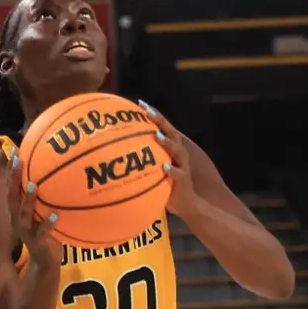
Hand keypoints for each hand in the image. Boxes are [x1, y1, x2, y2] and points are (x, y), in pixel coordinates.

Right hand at [3, 148, 56, 256]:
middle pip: (11, 197)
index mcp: (18, 211)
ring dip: (27, 200)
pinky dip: (47, 225)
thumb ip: (45, 197)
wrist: (46, 262)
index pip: (11, 187)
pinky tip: (55, 216)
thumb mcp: (43, 213)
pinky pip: (41, 233)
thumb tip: (57, 174)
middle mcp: (18, 219)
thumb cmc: (45, 233)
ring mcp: (26, 232)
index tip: (15, 151)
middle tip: (18, 160)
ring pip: (23, 214)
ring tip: (33, 185)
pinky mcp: (37, 243)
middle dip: (13, 178)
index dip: (11, 171)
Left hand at [141, 102, 197, 217]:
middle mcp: (178, 153)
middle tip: (148, 112)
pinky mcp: (183, 180)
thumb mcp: (156, 167)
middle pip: (170, 132)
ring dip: (167, 142)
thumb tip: (120, 149)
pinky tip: (164, 167)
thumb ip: (145, 157)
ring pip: (176, 150)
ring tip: (157, 136)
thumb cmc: (167, 184)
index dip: (154, 114)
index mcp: (171, 148)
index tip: (140, 104)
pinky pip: (177, 173)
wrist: (187, 204)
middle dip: (160, 121)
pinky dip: (171, 169)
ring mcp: (182, 165)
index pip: (163, 126)